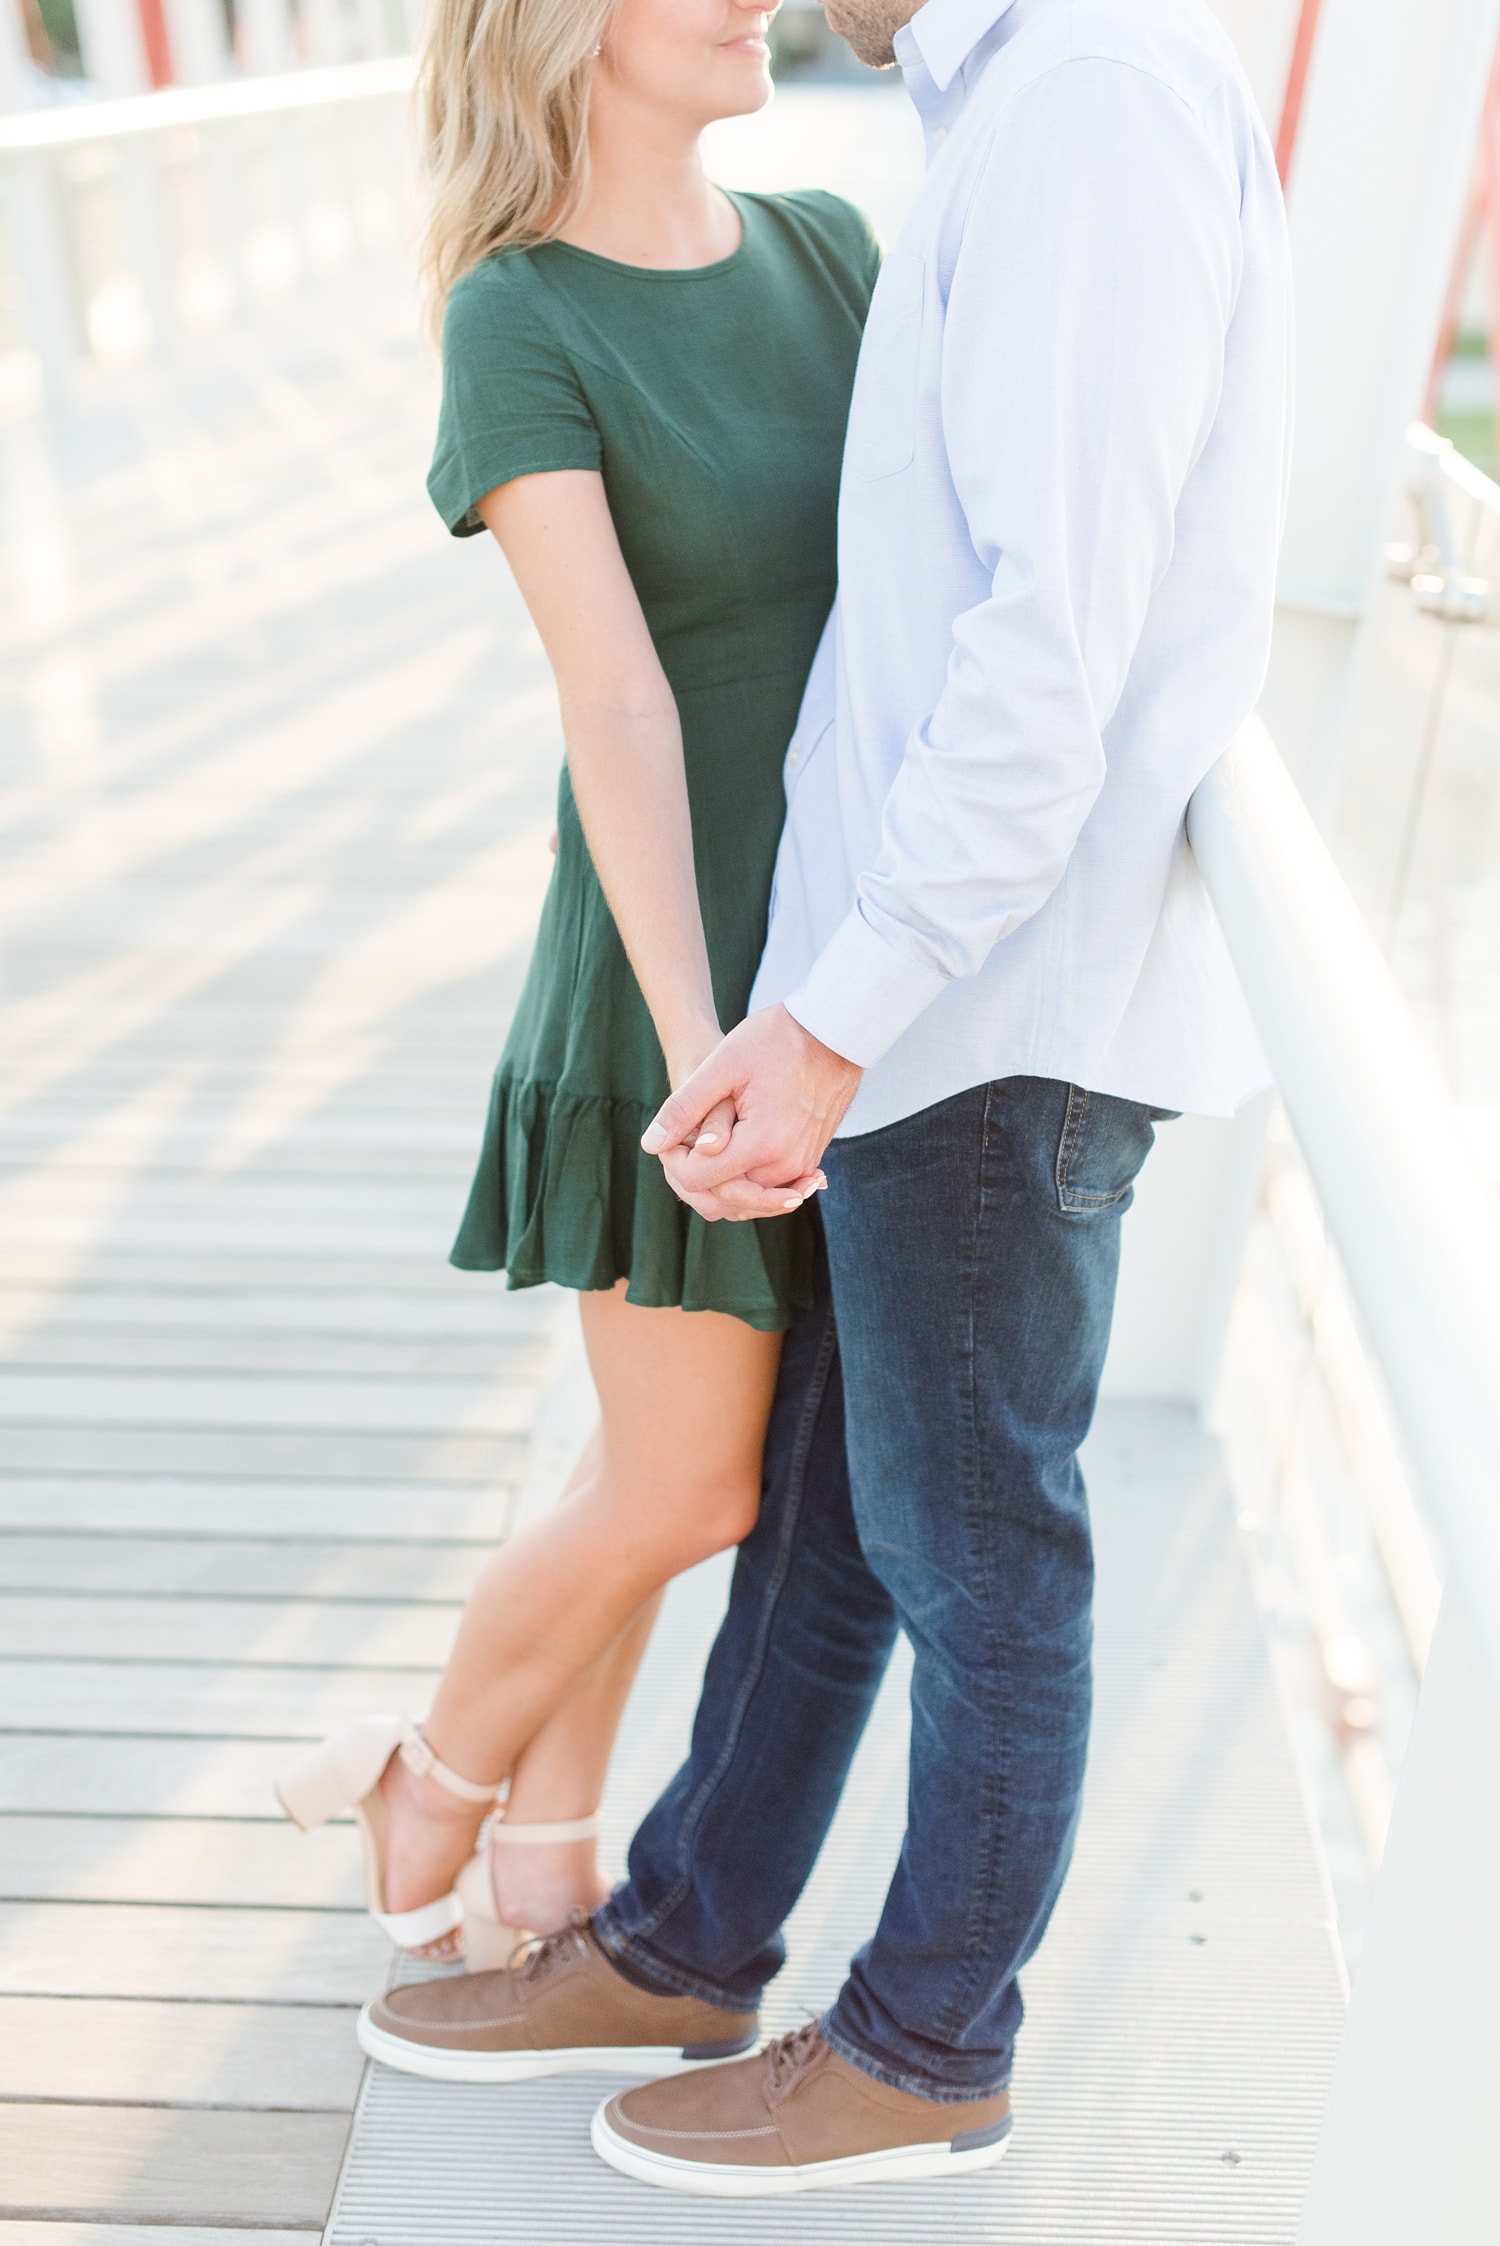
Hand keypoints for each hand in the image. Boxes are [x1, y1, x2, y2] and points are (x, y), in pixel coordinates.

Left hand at [642, 1006, 861, 1221]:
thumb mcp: (722, 1065)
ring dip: (720, 1181)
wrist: (835, 1032)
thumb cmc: (778, 1039)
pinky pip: (770, 1189)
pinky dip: (746, 1179)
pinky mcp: (809, 1161)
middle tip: (685, 1140)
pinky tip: (732, 1150)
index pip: (698, 1181)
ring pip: (747, 1199)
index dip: (674, 1160)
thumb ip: (685, 1108)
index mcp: (761, 1144)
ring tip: (705, 1145)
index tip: (672, 1131)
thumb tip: (651, 1145)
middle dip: (695, 1177)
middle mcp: (785, 1165)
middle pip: (724, 1200)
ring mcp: (801, 1166)